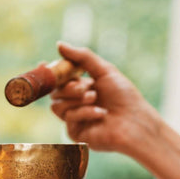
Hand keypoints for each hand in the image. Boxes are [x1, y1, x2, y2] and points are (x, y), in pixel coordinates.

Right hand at [50, 42, 164, 158]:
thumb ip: (82, 57)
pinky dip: (84, 112)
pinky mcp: (76, 133)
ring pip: (57, 106)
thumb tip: (59, 44)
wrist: (135, 121)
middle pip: (55, 92)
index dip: (51, 73)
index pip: (59, 80)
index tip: (44, 64)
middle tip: (86, 86)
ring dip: (76, 99)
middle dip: (69, 86)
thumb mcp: (104, 71)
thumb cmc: (124, 96)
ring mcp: (75, 119)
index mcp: (82, 88)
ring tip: (95, 98)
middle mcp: (76, 104)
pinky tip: (100, 113)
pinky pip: (68, 118)